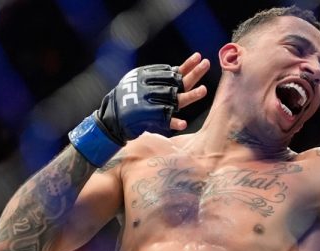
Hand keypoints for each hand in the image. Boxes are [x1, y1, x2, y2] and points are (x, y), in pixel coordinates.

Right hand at [68, 55, 208, 165]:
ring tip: (204, 90)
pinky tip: (183, 123)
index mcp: (152, 80)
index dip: (188, 66)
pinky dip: (173, 122)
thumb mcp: (139, 81)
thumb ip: (157, 78)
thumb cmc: (128, 98)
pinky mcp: (151, 118)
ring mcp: (154, 104)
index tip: (199, 57)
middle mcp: (155, 90)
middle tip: (207, 64)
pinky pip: (165, 120)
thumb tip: (178, 71)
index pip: (174, 72)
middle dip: (194, 73)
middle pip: (179, 82)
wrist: (113, 117)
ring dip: (190, 96)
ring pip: (176, 99)